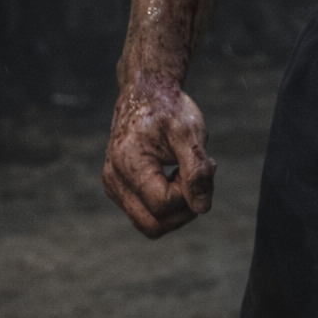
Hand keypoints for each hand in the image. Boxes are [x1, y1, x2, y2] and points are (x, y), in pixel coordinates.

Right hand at [103, 77, 215, 238]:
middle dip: (185, 208)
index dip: (190, 193)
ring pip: (149, 224)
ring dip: (177, 207)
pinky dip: (166, 203)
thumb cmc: (169, 109)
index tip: (204, 166)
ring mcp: (113, 187)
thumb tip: (202, 208)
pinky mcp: (118, 189)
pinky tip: (176, 176)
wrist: (145, 93)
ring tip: (187, 173)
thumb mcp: (189, 132)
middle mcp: (114, 181)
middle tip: (200, 177)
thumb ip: (197, 170)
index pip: (163, 204)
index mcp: (127, 164)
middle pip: (154, 224)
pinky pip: (145, 213)